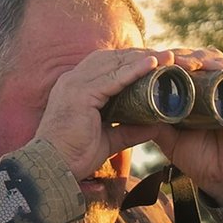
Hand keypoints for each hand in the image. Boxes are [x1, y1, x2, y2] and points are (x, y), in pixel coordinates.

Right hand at [34, 49, 164, 178]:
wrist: (54, 167)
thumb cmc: (75, 154)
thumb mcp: (108, 139)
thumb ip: (129, 130)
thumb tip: (154, 127)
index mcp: (77, 87)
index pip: (107, 65)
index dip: (131, 62)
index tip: (157, 63)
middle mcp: (73, 80)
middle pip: (112, 59)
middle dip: (140, 55)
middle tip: (167, 57)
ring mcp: (75, 84)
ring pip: (114, 64)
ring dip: (142, 59)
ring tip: (166, 58)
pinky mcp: (80, 94)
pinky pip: (113, 79)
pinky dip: (134, 71)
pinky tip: (152, 65)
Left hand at [140, 48, 222, 205]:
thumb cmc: (201, 158)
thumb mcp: (169, 139)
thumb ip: (152, 124)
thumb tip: (127, 112)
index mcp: (191, 93)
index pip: (176, 65)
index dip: (161, 59)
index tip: (144, 61)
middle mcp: (209, 86)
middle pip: (193, 56)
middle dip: (177, 55)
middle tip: (162, 59)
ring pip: (212, 58)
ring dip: (197, 57)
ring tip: (183, 63)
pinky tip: (208, 66)